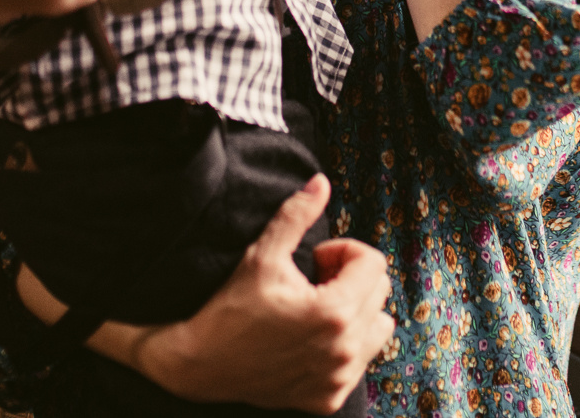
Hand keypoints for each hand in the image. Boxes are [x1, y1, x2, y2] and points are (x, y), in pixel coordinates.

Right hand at [18, 174, 393, 412]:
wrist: (199, 364)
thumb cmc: (230, 307)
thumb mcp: (263, 254)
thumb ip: (296, 215)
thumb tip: (322, 183)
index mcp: (332, 312)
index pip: (373, 264)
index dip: (344, 252)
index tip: (315, 258)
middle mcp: (343, 350)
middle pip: (379, 293)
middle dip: (350, 278)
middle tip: (312, 280)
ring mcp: (337, 378)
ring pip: (378, 328)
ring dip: (356, 312)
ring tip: (317, 307)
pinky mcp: (328, 398)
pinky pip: (360, 361)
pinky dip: (345, 345)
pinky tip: (310, 338)